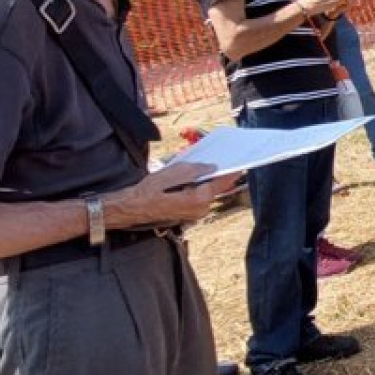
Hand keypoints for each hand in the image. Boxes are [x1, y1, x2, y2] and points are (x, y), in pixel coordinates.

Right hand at [114, 160, 236, 225]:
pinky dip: (199, 188)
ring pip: (207, 193)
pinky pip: (199, 197)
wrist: (133, 207)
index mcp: (199, 199)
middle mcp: (201, 209)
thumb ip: (194, 170)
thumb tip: (211, 167)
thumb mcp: (171, 173)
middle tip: (220, 160)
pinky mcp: (190, 214)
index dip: (231, 172)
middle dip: (216, 175)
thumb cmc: (150, 190)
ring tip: (203, 168)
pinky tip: (193, 179)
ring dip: (206, 181)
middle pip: (215, 188)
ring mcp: (196, 213)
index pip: (221, 182)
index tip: (241, 164)